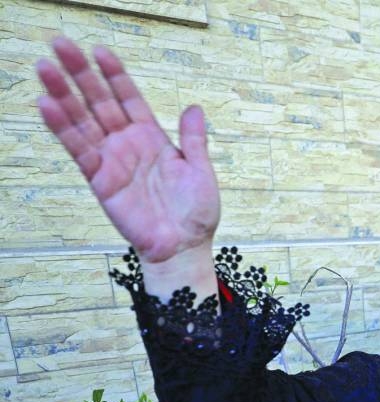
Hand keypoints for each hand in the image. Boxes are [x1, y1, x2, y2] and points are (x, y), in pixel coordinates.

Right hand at [36, 37, 219, 287]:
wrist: (185, 247)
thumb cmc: (195, 214)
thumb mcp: (201, 171)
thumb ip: (194, 140)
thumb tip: (194, 108)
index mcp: (152, 138)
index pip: (129, 99)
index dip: (115, 76)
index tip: (100, 51)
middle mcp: (128, 145)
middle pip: (99, 102)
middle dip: (81, 74)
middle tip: (61, 44)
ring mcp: (112, 161)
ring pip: (83, 121)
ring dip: (63, 95)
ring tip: (45, 68)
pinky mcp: (101, 180)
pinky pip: (80, 150)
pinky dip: (64, 129)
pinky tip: (48, 106)